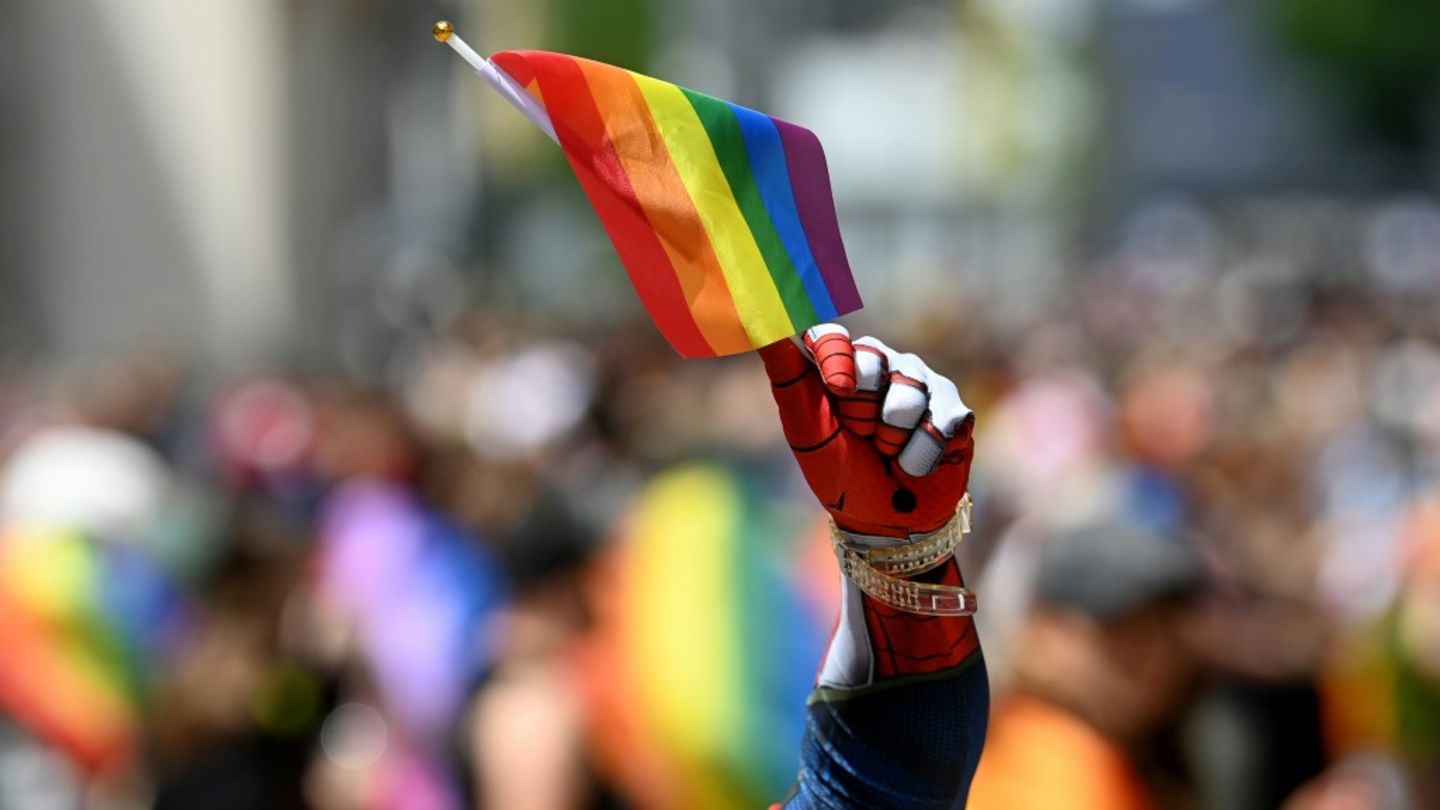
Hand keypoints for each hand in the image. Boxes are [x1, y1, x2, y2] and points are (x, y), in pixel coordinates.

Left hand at [760, 325, 974, 538]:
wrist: (884, 522)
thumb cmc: (839, 472)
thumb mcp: (805, 426)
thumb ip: (787, 371)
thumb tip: (766, 322)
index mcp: (842, 364)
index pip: (834, 336)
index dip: (838, 362)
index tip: (839, 391)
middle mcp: (884, 365)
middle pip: (873, 360)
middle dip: (862, 411)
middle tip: (862, 436)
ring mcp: (922, 384)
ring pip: (908, 394)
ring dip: (891, 439)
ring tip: (888, 453)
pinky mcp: (954, 409)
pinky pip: (939, 421)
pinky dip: (920, 455)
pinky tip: (914, 464)